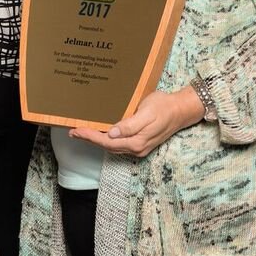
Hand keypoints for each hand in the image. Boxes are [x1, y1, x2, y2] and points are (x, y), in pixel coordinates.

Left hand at [69, 87, 203, 158]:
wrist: (181, 110)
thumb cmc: (164, 107)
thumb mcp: (147, 113)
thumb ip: (130, 125)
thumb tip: (112, 133)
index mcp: (137, 142)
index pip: (107, 142)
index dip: (90, 137)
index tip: (76, 131)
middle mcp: (137, 148)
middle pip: (107, 146)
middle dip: (89, 139)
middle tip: (73, 132)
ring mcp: (139, 148)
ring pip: (112, 147)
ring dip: (96, 140)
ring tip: (83, 133)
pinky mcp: (141, 143)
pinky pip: (119, 144)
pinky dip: (107, 140)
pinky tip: (102, 133)